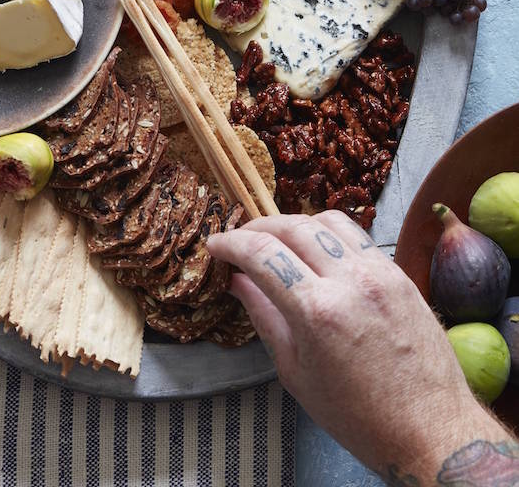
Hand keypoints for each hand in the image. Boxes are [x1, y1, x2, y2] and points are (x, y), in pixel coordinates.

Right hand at [208, 211, 507, 480]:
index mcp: (317, 311)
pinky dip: (327, 233)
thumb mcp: (295, 372)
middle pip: (291, 226)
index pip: (261, 253)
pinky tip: (316, 250)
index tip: (216, 246)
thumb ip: (263, 316)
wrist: (432, 430)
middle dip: (256, 227)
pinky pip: (356, 235)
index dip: (230, 243)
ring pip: (325, 220)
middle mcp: (349, 281)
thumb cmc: (358, 416)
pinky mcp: (399, 273)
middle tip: (239, 240)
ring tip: (276, 240)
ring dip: (292, 222)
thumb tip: (237, 281)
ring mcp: (379, 272)